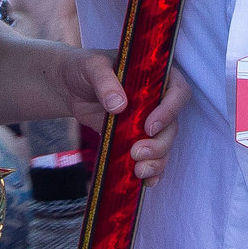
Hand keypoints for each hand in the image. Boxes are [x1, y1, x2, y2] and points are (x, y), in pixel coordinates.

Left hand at [58, 52, 190, 182]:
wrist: (69, 86)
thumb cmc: (84, 68)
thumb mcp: (92, 67)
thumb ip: (105, 82)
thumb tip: (119, 105)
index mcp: (156, 76)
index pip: (178, 92)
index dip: (169, 111)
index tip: (149, 127)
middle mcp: (157, 100)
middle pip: (172, 126)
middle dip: (159, 145)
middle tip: (137, 154)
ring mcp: (148, 122)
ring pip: (164, 145)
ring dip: (157, 161)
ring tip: (138, 172)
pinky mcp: (136, 138)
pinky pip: (151, 157)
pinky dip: (151, 171)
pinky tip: (144, 182)